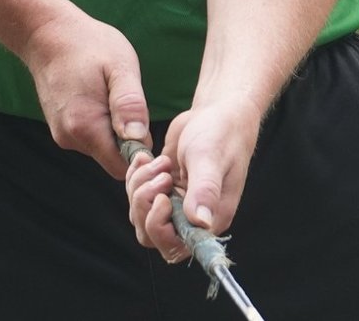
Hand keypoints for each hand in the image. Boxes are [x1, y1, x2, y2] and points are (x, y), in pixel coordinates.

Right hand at [19, 10, 149, 179]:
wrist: (47, 33)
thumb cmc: (88, 45)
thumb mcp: (120, 66)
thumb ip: (130, 104)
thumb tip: (140, 139)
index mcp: (86, 126)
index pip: (122, 167)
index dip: (141, 156)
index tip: (150, 131)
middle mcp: (70, 137)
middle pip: (112, 159)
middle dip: (129, 142)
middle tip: (135, 106)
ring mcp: (62, 134)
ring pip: (101, 148)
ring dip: (115, 131)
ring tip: (117, 97)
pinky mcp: (61, 127)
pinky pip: (90, 137)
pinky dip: (102, 124)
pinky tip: (103, 98)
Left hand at [125, 96, 260, 261]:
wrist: (219, 112)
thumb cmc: (222, 134)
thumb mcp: (209, 159)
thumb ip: (204, 191)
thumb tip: (200, 223)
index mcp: (209, 220)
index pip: (174, 246)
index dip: (160, 227)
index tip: (164, 197)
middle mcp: (191, 217)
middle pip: (150, 234)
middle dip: (144, 205)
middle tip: (160, 175)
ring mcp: (176, 203)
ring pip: (140, 214)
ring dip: (140, 188)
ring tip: (159, 162)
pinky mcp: (164, 188)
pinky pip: (137, 194)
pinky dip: (136, 177)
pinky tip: (147, 158)